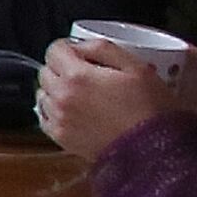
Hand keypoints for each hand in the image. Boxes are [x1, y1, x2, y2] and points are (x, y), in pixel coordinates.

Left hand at [35, 39, 188, 156]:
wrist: (154, 151)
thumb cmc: (151, 108)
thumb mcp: (136, 67)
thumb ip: (102, 48)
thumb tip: (79, 45)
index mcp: (77, 76)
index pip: (53, 50)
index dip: (69, 48)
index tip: (82, 54)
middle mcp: (61, 97)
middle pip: (46, 71)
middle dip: (62, 68)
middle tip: (87, 75)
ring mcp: (58, 119)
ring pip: (43, 93)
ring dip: (57, 90)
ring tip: (83, 95)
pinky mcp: (60, 138)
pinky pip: (44, 117)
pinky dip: (54, 111)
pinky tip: (74, 112)